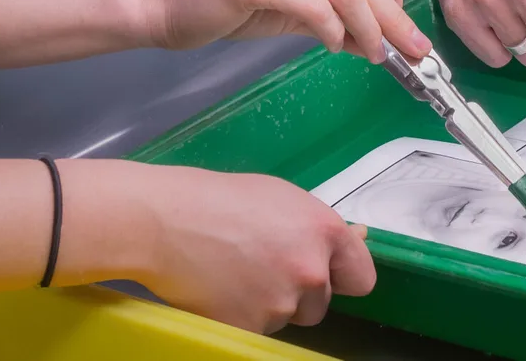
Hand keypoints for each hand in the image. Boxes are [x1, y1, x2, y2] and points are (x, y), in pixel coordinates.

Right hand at [119, 163, 374, 332]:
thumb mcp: (278, 197)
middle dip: (298, 290)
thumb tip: (358, 236)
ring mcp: (282, 303)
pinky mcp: (253, 328)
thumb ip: (316, 226)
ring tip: (235, 271)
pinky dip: (244, 315)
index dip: (341, 275)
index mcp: (323, 230)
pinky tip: (221, 288)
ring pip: (289, 316)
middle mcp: (310, 270)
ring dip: (270, 303)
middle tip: (261, 263)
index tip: (325, 273)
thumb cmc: (219, 199)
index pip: (362, 276)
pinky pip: (260, 328)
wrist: (164, 221)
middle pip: (321, 301)